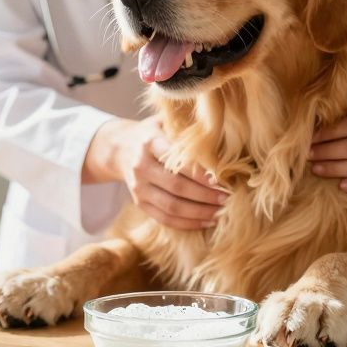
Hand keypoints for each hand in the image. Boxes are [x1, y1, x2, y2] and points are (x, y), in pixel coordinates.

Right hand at [99, 118, 227, 228]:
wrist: (121, 148)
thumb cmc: (153, 133)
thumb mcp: (165, 123)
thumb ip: (187, 130)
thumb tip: (224, 139)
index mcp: (150, 142)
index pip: (177, 161)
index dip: (199, 173)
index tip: (220, 180)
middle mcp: (141, 166)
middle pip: (176, 187)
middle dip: (205, 195)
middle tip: (226, 198)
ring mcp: (138, 187)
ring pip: (172, 207)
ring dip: (199, 213)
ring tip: (219, 212)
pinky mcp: (139, 203)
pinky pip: (164, 219)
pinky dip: (187, 223)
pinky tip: (206, 221)